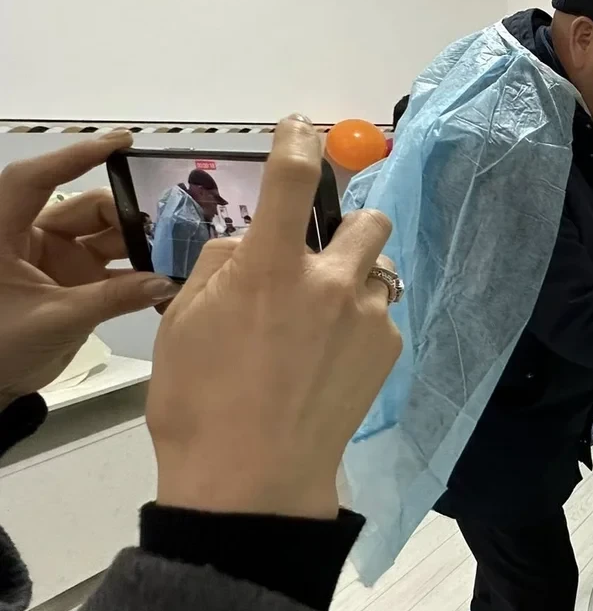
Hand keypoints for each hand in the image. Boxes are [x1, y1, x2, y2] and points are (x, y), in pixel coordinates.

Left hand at [0, 131, 181, 409]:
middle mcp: (27, 237)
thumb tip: (168, 280)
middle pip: (85, 209)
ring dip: (139, 244)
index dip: (76, 157)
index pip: (36, 179)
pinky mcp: (70, 282)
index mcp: (2, 233)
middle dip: (129, 215)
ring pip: (102, 236)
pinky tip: (166, 276)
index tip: (123, 143)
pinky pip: (110, 267)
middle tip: (171, 229)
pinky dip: (136, 272)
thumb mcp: (55, 320)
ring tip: (176, 253)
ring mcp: (52, 260)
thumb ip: (113, 298)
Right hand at [145, 117, 402, 519]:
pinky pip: (381, 316)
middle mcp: (331, 280)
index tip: (300, 130)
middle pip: (367, 218)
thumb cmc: (200, 404)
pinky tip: (330, 363)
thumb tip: (250, 244)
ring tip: (322, 322)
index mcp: (271, 266)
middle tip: (320, 257)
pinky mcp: (390, 350)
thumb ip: (222, 267)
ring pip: (377, 270)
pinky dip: (360, 326)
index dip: (298, 143)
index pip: (292, 179)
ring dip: (355, 279)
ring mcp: (369, 316)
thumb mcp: (183, 323)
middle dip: (347, 227)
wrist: (253, 480)